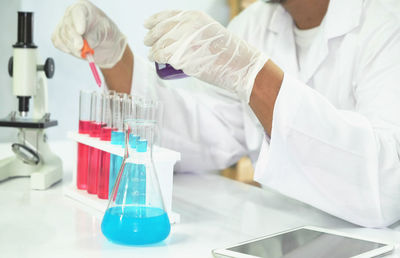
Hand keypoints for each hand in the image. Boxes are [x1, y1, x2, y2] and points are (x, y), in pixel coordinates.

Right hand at [52, 0, 126, 67]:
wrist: (108, 44)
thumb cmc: (109, 34)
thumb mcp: (108, 32)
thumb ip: (95, 36)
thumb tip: (84, 44)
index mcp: (86, 9)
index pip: (78, 11)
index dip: (78, 21)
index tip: (81, 32)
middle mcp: (73, 15)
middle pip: (68, 24)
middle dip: (74, 38)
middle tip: (81, 47)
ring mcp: (66, 25)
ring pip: (62, 35)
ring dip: (73, 47)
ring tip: (84, 53)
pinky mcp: (61, 36)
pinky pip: (58, 42)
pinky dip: (66, 49)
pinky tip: (75, 52)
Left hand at [144, 10, 267, 101]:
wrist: (238, 65)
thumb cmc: (227, 53)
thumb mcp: (209, 31)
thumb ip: (193, 31)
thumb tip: (176, 37)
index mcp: (194, 17)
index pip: (168, 16)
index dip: (155, 20)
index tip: (147, 24)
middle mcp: (187, 25)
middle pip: (160, 29)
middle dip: (151, 36)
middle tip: (147, 42)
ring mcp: (183, 40)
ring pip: (160, 43)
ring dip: (153, 49)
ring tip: (152, 54)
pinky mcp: (182, 56)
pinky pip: (162, 55)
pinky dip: (157, 57)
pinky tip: (155, 59)